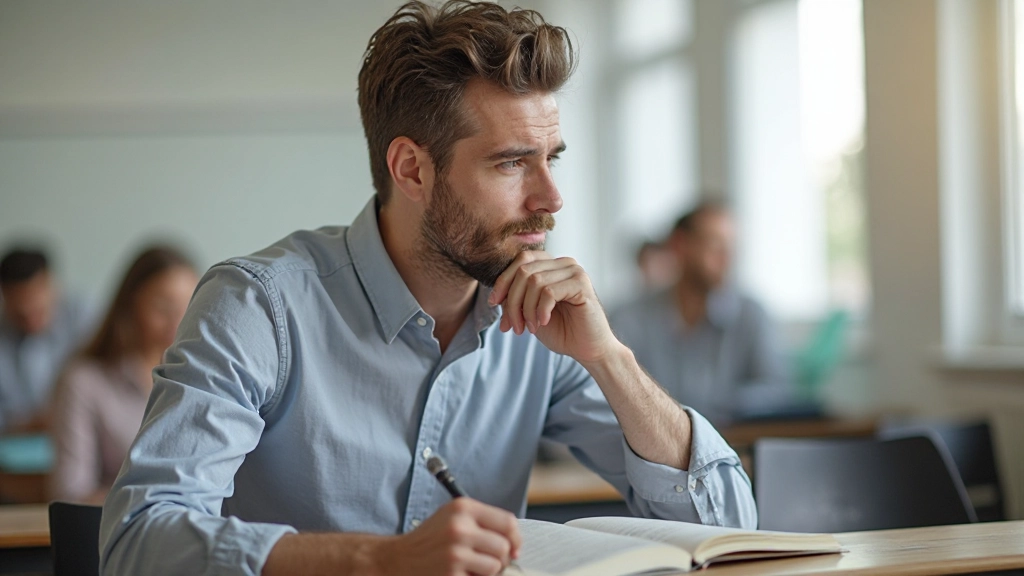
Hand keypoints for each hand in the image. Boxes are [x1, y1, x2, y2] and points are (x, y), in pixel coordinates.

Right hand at [373, 498, 520, 575]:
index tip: (515, 548)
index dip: (516, 538)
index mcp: (463, 508)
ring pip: (496, 566)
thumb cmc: (429, 540)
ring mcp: (455, 551)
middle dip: (502, 558)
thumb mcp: (453, 517)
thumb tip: (515, 542)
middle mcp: (459, 527)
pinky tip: (459, 574)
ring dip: (488, 572)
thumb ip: (482, 522)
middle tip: (489, 562)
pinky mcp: (451, 573)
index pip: (508, 522)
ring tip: (472, 568)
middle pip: (504, 547)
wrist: (397, 559)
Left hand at [488, 251, 618, 363]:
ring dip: (526, 309)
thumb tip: (496, 295)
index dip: (503, 280)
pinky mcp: (582, 285)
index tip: (494, 303)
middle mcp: (564, 263)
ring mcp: (575, 272)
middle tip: (514, 326)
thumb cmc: (561, 330)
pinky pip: (549, 292)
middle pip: (524, 271)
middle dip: (512, 301)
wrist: (588, 349)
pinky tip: (543, 322)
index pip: (521, 260)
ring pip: (534, 281)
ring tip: (530, 328)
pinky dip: (541, 310)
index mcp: (551, 265)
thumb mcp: (529, 312)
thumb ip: (515, 298)